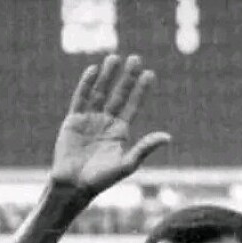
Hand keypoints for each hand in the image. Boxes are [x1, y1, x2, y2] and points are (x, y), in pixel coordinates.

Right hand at [51, 54, 170, 195]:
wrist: (74, 185)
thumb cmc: (101, 179)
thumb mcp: (126, 164)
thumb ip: (145, 149)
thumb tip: (167, 137)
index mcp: (120, 133)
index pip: (133, 106)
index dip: (141, 90)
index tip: (150, 74)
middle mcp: (106, 123)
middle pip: (118, 94)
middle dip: (127, 78)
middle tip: (135, 58)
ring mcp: (89, 120)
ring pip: (100, 92)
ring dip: (107, 75)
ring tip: (115, 57)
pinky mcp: (73, 120)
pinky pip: (81, 98)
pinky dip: (86, 84)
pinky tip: (93, 70)